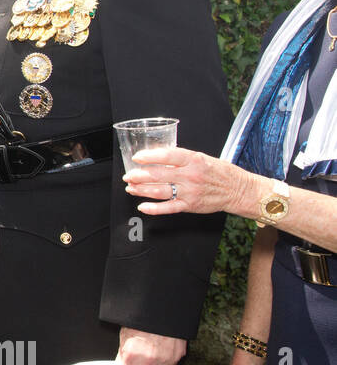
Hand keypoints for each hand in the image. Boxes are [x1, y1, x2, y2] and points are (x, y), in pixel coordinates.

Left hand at [116, 327, 185, 364]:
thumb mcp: (124, 339)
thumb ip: (125, 356)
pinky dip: (164, 359)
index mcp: (131, 357)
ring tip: (151, 358)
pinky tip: (161, 349)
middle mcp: (147, 361)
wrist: (159, 310)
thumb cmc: (139, 322)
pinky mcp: (176, 356)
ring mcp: (163, 360)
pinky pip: (168, 363)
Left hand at [123, 146, 254, 216]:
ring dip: (141, 190)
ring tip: (131, 188)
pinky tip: (142, 206)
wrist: (238, 189)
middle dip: (139, 176)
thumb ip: (180, 158)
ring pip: (159, 191)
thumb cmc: (218, 172)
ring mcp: (189, 192)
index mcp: (193, 160)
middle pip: (158, 175)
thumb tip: (156, 157)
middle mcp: (190, 175)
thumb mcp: (201, 158)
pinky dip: (153, 208)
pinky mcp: (190, 205)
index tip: (136, 158)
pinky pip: (168, 208)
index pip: (167, 156)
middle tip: (128, 176)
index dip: (149, 156)